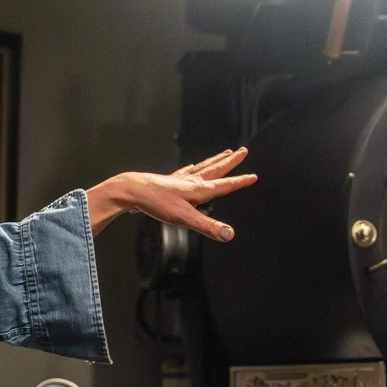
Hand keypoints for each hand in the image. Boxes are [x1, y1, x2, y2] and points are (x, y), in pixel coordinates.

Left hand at [87, 148, 257, 239]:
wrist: (132, 191)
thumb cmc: (157, 203)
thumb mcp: (185, 218)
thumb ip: (208, 227)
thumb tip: (229, 234)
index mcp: (199, 189)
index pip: (225, 185)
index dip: (240, 181)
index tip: (253, 175)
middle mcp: (191, 181)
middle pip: (215, 169)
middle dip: (230, 162)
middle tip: (243, 151)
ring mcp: (179, 180)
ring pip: (202, 167)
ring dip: (215, 161)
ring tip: (225, 153)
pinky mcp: (168, 182)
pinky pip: (186, 172)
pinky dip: (193, 168)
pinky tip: (191, 167)